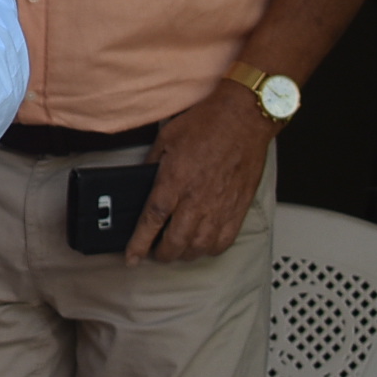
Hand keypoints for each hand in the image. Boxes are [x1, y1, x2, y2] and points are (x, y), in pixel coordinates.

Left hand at [126, 81, 273, 262]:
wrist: (244, 118)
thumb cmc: (207, 123)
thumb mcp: (166, 139)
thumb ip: (152, 164)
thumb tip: (144, 182)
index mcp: (175, 180)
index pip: (152, 220)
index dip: (139, 243)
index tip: (131, 257)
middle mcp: (197, 198)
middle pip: (176, 240)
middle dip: (162, 254)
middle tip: (154, 254)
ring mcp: (220, 205)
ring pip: (200, 245)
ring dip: (185, 254)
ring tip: (176, 251)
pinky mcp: (239, 207)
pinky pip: (225, 240)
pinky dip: (211, 249)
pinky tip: (203, 246)